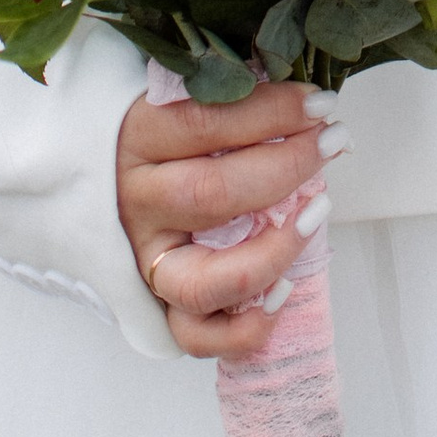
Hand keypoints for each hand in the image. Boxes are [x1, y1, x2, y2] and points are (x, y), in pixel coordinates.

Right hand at [115, 80, 346, 357]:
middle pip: (212, 194)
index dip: (271, 112)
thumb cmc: (168, 137)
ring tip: (316, 214)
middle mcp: (137, 204)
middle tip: (333, 143)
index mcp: (139, 138)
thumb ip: (236, 100)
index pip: (206, 123)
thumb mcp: (185, 102)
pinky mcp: (158, 305)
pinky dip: (244, 327)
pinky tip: (283, 291)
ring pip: (204, 280)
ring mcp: (146, 262)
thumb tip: (314, 106)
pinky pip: (197, 336)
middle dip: (286, 167)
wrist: (103, 185)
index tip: (321, 104)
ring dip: (272, 251)